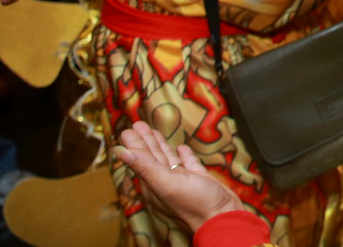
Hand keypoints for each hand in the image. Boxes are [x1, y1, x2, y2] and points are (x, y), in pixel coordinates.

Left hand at [116, 122, 245, 231]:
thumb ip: (144, 166)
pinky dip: (183, 154)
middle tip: (138, 125)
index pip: (141, 159)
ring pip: (168, 159)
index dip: (134, 143)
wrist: (222, 217)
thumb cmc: (195, 203)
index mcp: (153, 184)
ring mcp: (182, 180)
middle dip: (145, 141)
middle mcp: (164, 182)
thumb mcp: (166, 183)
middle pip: (152, 157)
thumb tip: (121, 151)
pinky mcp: (198, 179)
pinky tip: (181, 147)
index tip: (127, 130)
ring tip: (154, 132)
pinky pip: (188, 163)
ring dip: (160, 145)